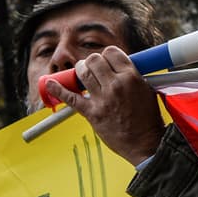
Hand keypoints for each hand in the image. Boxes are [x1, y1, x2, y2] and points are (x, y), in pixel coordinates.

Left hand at [45, 46, 163, 164]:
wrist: (146, 144)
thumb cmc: (148, 119)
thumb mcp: (146, 90)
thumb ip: (131, 76)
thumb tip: (116, 67)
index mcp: (132, 76)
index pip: (111, 52)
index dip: (106, 56)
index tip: (105, 62)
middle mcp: (116, 84)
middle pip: (94, 59)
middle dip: (91, 62)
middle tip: (92, 70)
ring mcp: (103, 99)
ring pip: (82, 73)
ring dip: (79, 71)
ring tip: (81, 75)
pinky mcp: (92, 114)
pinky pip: (71, 97)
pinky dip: (58, 89)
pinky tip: (50, 84)